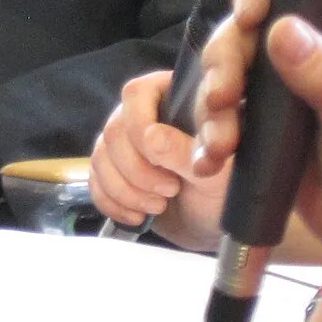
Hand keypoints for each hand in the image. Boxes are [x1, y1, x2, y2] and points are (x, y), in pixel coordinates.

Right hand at [89, 70, 226, 252]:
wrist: (214, 227)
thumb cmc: (226, 193)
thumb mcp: (217, 173)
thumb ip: (187, 152)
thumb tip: (150, 137)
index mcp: (173, 99)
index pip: (137, 94)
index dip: (140, 125)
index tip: (159, 158)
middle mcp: (143, 115)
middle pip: (114, 130)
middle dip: (137, 170)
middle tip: (170, 190)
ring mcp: (125, 144)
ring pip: (100, 158)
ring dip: (125, 190)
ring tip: (159, 206)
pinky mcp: (113, 173)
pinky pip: (94, 181)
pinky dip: (113, 203)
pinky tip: (137, 216)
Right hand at [193, 0, 321, 247]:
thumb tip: (283, 30)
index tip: (247, 13)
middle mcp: (321, 44)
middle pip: (250, 21)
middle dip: (227, 57)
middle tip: (223, 93)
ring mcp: (290, 81)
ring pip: (230, 64)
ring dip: (215, 99)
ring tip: (222, 138)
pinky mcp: (268, 119)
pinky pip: (226, 110)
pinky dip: (213, 132)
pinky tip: (213, 157)